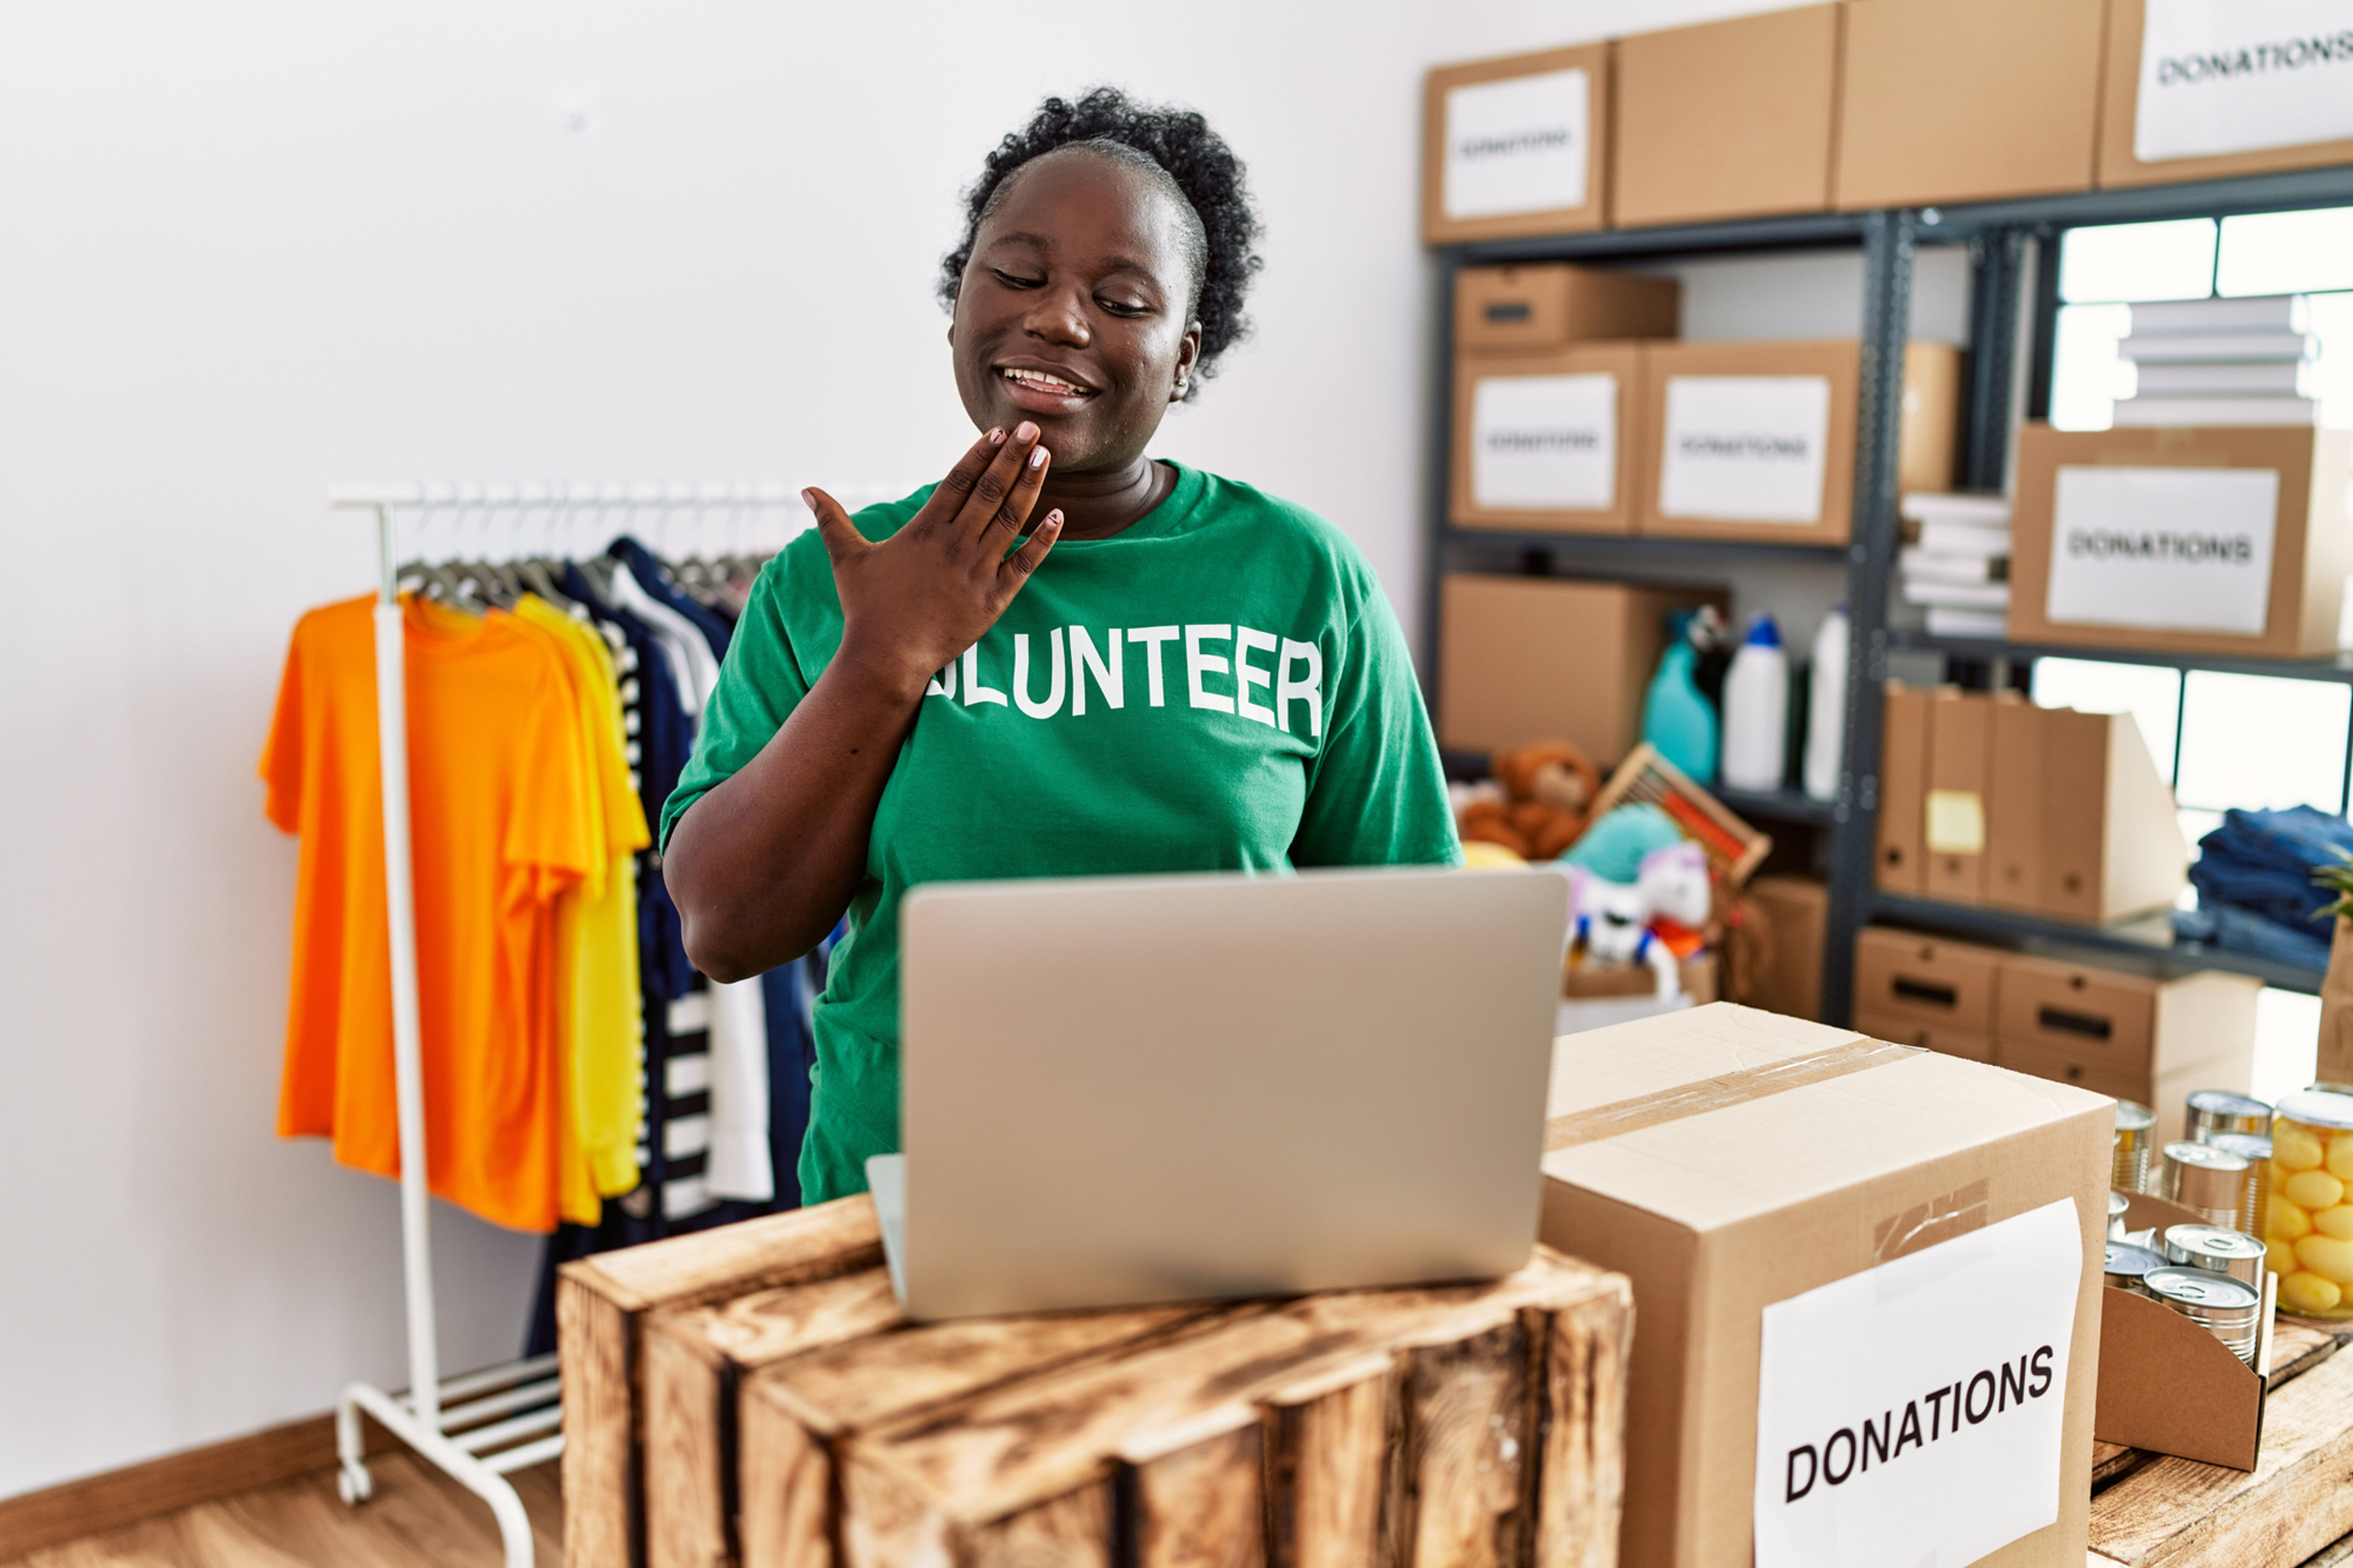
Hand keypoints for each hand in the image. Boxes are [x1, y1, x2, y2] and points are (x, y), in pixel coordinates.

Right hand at [805, 422, 1062, 700]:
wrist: (886, 659)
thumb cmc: (866, 609)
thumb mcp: (847, 558)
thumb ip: (832, 520)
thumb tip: (806, 489)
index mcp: (923, 530)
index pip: (958, 481)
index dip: (979, 454)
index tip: (998, 431)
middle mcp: (953, 544)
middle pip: (989, 491)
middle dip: (1012, 457)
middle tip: (1031, 429)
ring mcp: (976, 570)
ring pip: (1010, 518)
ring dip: (1030, 485)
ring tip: (1045, 456)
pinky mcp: (993, 598)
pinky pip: (1025, 564)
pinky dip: (1042, 540)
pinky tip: (1058, 516)